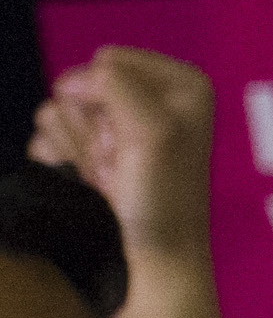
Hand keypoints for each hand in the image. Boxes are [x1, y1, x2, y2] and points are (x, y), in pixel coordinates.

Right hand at [30, 47, 215, 266]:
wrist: (150, 257)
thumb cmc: (162, 199)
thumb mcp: (154, 130)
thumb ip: (114, 85)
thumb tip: (71, 81)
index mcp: (182, 82)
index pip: (107, 60)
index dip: (111, 103)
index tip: (136, 142)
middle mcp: (152, 96)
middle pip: (77, 83)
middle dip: (92, 128)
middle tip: (122, 162)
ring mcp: (116, 124)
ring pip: (57, 108)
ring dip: (79, 147)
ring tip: (112, 175)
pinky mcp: (89, 147)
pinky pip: (44, 134)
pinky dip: (62, 161)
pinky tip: (93, 182)